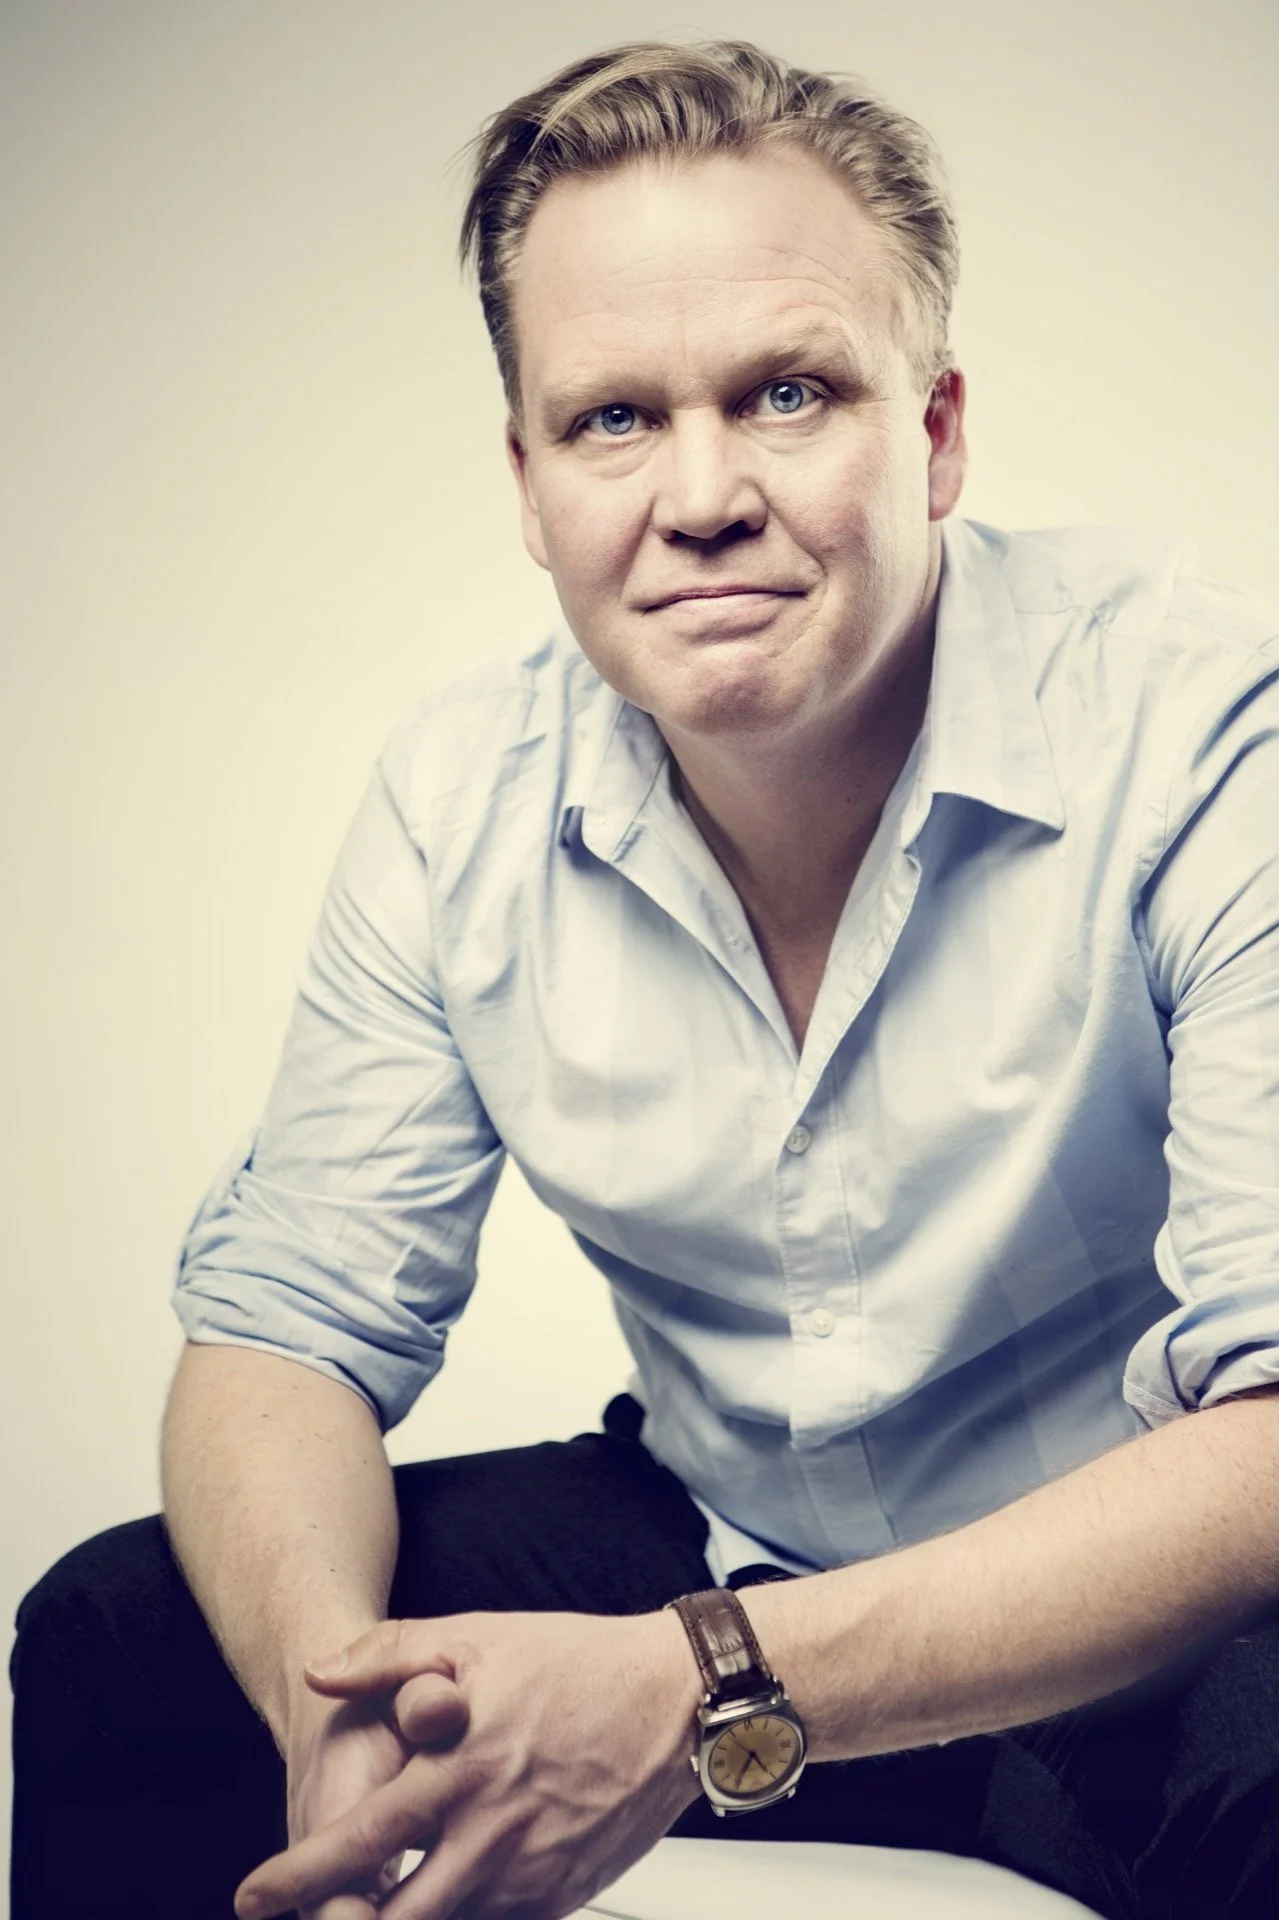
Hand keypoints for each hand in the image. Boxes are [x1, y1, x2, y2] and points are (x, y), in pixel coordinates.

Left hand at [233, 1607, 703, 1919]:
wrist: (676, 1700)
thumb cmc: (577, 1663)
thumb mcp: (476, 1636)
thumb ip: (388, 1654)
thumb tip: (319, 1673)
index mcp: (458, 1773)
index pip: (357, 1843)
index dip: (296, 1878)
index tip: (252, 1895)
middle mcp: (489, 1836)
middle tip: (320, 1917)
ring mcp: (529, 1875)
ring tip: (383, 1900)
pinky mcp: (562, 1896)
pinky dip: (465, 1916)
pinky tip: (452, 1890)